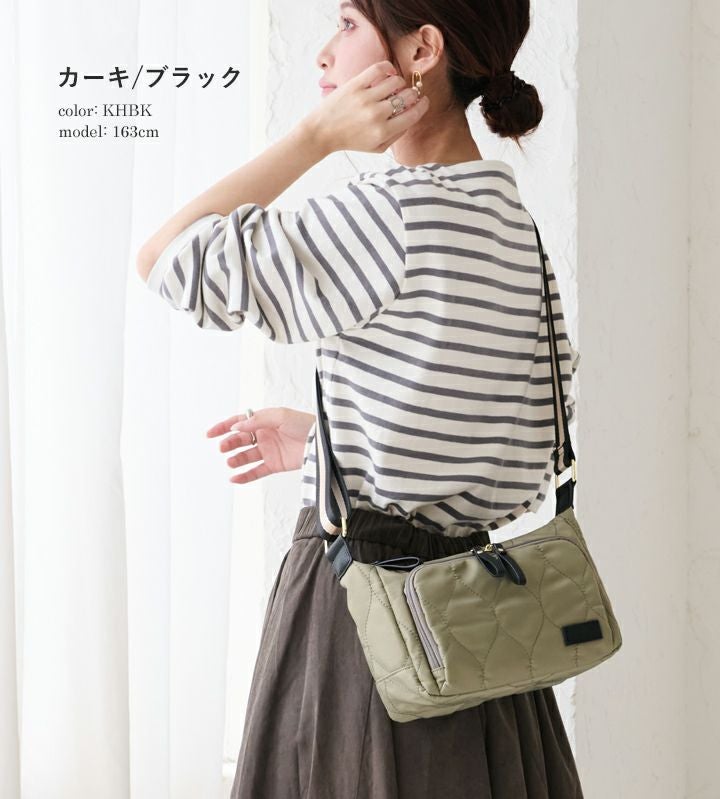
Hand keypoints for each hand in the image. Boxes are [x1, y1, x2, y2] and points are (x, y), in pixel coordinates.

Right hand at [206, 407, 315, 483]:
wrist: (322, 443)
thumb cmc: (305, 424)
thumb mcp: (281, 416)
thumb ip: (257, 420)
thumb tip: (236, 426)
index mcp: (265, 420)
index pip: (240, 422)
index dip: (224, 427)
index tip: (210, 434)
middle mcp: (265, 435)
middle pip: (240, 439)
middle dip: (229, 443)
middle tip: (223, 448)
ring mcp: (269, 450)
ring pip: (246, 456)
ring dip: (236, 459)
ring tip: (230, 462)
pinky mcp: (275, 464)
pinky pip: (256, 471)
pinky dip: (244, 476)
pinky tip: (234, 478)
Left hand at [301, 60, 429, 155]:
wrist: (322, 132)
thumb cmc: (351, 140)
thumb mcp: (376, 147)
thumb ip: (396, 135)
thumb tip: (412, 116)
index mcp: (383, 132)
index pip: (413, 114)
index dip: (422, 106)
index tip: (423, 101)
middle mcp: (376, 115)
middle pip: (407, 97)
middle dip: (412, 95)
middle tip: (409, 95)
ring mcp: (366, 98)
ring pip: (396, 81)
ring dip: (400, 83)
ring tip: (394, 87)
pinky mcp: (355, 85)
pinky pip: (380, 69)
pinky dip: (389, 68)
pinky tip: (389, 73)